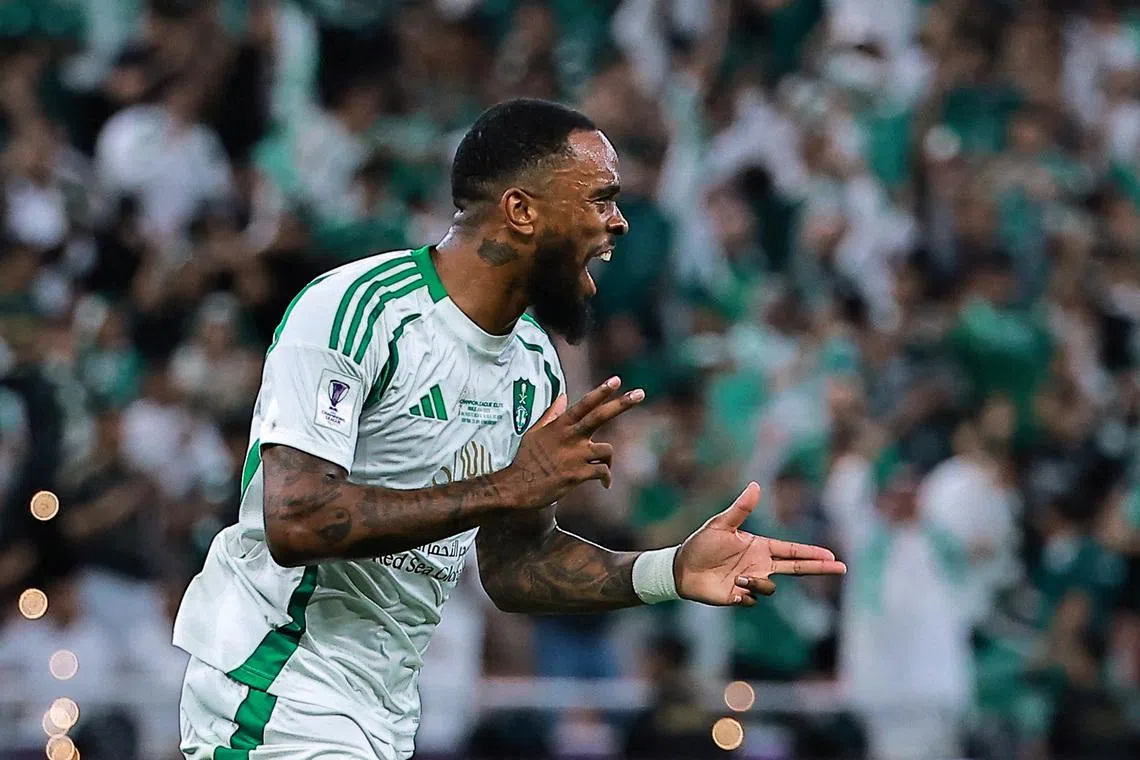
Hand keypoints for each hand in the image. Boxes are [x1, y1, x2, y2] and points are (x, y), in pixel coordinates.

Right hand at [502, 376, 643, 509]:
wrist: (517, 487)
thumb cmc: (526, 459)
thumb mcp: (535, 432)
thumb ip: (552, 414)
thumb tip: (562, 396)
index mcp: (560, 425)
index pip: (583, 404)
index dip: (601, 391)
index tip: (617, 380)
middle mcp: (569, 437)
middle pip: (600, 416)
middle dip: (621, 404)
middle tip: (640, 393)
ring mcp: (574, 456)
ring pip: (607, 450)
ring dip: (609, 459)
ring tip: (604, 468)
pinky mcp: (577, 475)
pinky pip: (602, 472)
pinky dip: (606, 477)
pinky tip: (604, 483)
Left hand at [674, 482, 846, 604]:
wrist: (681, 568)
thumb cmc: (701, 543)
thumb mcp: (721, 524)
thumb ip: (741, 508)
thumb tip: (756, 485)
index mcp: (759, 547)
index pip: (792, 551)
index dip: (812, 553)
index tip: (832, 556)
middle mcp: (759, 565)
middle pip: (796, 569)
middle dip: (819, 568)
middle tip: (842, 568)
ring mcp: (751, 582)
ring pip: (770, 588)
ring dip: (757, 582)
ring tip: (736, 576)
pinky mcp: (739, 597)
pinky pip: (752, 600)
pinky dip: (744, 594)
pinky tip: (730, 589)